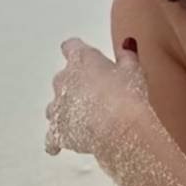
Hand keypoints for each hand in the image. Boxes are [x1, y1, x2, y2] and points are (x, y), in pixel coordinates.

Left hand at [44, 37, 148, 156]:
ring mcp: (57, 107)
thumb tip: (126, 44)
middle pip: (63, 77)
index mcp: (81, 59)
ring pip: (56, 106)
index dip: (78, 51)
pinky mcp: (57, 131)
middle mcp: (63, 80)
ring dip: (67, 109)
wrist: (121, 128)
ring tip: (87, 117)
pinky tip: (63, 142)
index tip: (86, 57)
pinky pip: (52, 137)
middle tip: (99, 92)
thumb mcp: (133, 69)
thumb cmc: (128, 94)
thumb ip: (127, 55)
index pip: (70, 46)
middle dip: (77, 84)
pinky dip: (57, 138)